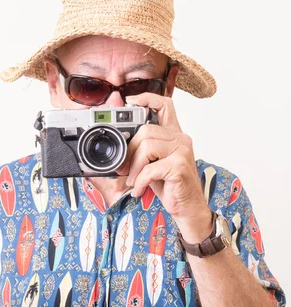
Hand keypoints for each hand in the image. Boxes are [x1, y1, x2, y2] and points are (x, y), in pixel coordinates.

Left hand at [116, 94, 212, 242]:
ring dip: (134, 167)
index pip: (164, 105)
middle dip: (129, 150)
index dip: (147, 99)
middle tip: (123, 168)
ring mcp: (182, 151)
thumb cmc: (169, 185)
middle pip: (146, 129)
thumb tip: (118, 144)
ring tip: (133, 181)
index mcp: (174, 134)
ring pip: (146, 146)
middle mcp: (180, 138)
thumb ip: (141, 151)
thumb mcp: (152, 164)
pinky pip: (150, 169)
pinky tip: (139, 190)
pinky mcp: (179, 167)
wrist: (187, 208)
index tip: (128, 102)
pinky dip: (140, 181)